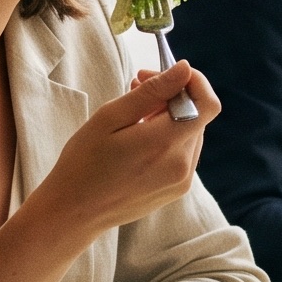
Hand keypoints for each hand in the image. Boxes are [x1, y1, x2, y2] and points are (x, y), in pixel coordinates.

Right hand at [30, 63, 221, 242]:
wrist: (74, 212)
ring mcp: (182, 180)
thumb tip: (184, 69)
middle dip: (174, 94)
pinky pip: (184, 152)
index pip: (207, 104)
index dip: (193, 82)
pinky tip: (140, 136)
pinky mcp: (177, 189)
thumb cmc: (84, 163)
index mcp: (164, 144)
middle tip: (138, 84)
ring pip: (192, 133)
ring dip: (171, 115)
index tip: (165, 74)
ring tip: (135, 111)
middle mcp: (182, 165)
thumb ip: (152, 92)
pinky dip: (169, 137)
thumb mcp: (110, 117)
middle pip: (198, 116)